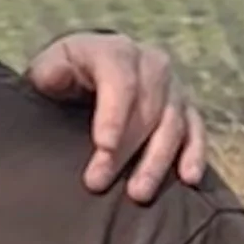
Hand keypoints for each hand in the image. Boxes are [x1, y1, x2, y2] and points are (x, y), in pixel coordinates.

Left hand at [23, 31, 209, 202]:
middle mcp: (150, 64)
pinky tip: (189, 178)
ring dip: (156, 161)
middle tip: (98, 182)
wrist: (88, 71)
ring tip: (137, 192)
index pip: (120, 80)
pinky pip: (195, 130)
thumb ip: (49, 72)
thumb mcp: (48, 68)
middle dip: (124, 149)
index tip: (103, 146)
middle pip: (147, 108)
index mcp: (114, 51)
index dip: (114, 114)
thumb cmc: (63, 75)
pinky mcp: (185, 108)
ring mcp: (172, 86)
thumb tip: (56, 77)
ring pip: (173, 123)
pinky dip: (194, 153)